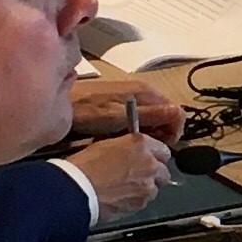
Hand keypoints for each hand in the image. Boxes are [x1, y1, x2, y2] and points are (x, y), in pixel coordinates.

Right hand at [64, 128, 175, 212]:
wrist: (77, 191)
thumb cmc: (84, 167)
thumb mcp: (105, 144)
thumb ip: (125, 146)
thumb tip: (128, 149)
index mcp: (141, 145)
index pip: (163, 150)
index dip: (155, 156)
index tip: (150, 159)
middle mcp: (149, 164)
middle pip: (164, 171)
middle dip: (154, 174)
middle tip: (138, 175)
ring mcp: (147, 186)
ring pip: (155, 188)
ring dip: (145, 188)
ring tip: (126, 188)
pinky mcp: (141, 204)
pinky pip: (144, 201)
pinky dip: (136, 200)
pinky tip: (121, 198)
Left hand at [67, 73, 185, 140]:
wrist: (63, 104)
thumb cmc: (89, 111)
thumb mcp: (119, 118)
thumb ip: (150, 115)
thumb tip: (178, 113)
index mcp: (146, 92)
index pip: (176, 113)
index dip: (173, 133)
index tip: (162, 148)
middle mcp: (144, 92)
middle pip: (165, 117)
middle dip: (159, 135)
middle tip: (144, 149)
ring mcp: (134, 97)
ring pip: (152, 120)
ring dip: (146, 135)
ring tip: (130, 145)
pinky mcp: (124, 104)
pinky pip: (139, 120)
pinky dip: (135, 131)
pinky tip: (121, 138)